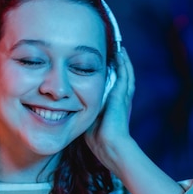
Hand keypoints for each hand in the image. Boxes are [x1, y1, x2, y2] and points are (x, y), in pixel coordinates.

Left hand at [84, 47, 136, 178]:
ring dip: (122, 60)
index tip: (106, 64)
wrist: (110, 146)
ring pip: (125, 72)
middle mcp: (120, 99)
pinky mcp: (121, 95)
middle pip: (122, 76)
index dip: (111, 75)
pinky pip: (124, 74)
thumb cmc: (98, 140)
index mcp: (114, 105)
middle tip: (115, 50)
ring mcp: (123, 96)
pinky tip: (119, 52)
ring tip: (119, 47)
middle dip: (118, 64)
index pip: (113, 85)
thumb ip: (83, 112)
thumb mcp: (88, 122)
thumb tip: (68, 108)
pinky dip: (123, 62)